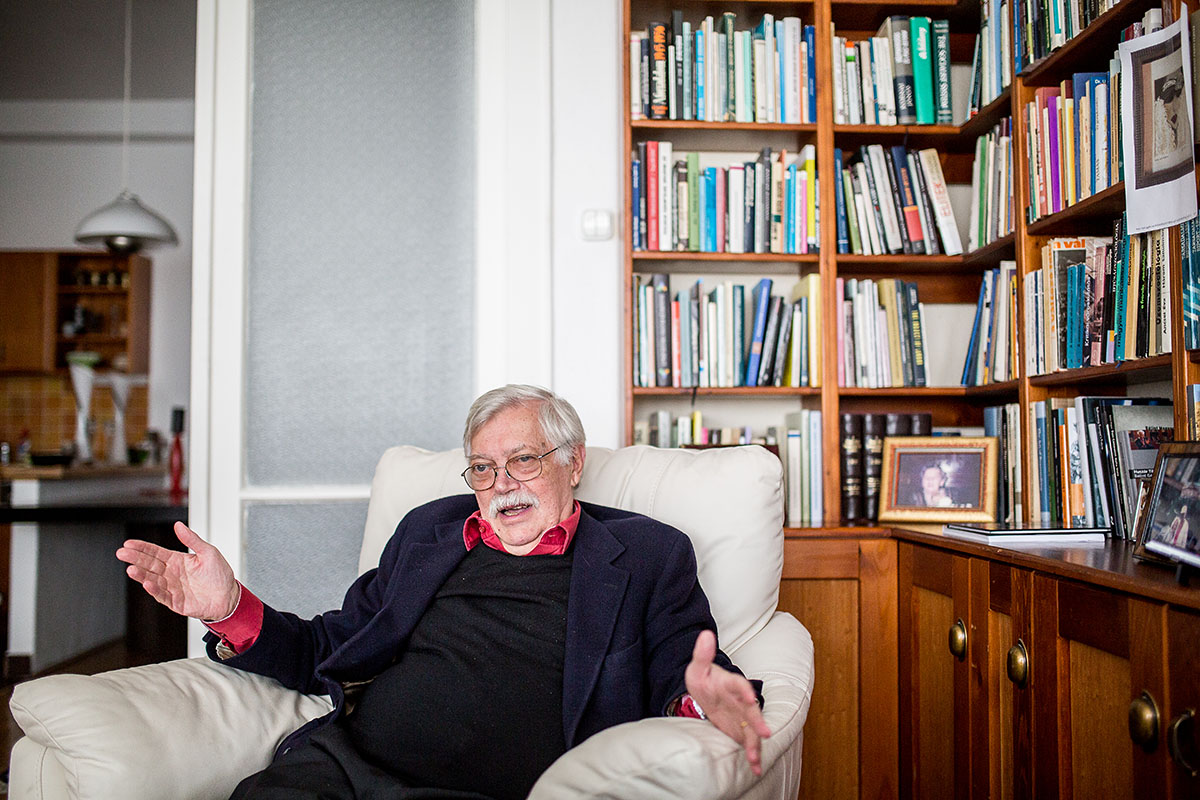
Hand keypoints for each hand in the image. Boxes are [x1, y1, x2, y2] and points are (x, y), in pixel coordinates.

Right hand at [116, 521, 239, 620]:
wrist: (229, 596)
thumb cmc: (219, 575)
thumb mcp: (208, 552)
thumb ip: (192, 540)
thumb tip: (179, 525)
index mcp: (177, 561)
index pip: (155, 552)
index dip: (142, 548)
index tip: (129, 543)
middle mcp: (171, 574)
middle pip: (150, 565)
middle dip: (135, 558)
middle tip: (122, 553)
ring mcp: (172, 588)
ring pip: (152, 580)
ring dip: (141, 575)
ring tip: (131, 569)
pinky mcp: (176, 602)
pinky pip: (163, 595)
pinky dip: (155, 590)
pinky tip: (147, 583)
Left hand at [684, 630, 771, 774]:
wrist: (707, 693)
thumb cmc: (704, 678)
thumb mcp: (698, 667)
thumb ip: (702, 654)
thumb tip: (704, 634)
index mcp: (731, 682)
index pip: (739, 684)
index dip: (745, 690)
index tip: (750, 697)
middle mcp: (740, 700)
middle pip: (751, 710)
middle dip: (758, 721)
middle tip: (765, 733)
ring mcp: (742, 716)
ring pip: (751, 729)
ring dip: (755, 744)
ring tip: (755, 758)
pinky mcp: (740, 729)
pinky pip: (748, 742)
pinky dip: (753, 755)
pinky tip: (756, 768)